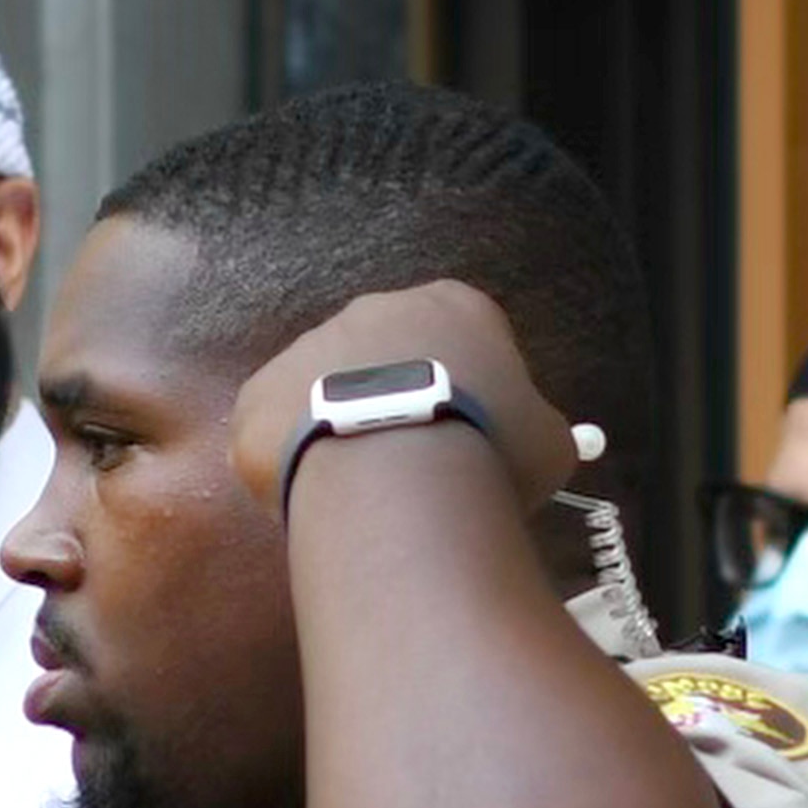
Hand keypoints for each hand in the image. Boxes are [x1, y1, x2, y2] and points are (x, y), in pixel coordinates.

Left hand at [228, 280, 583, 515]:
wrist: (397, 476)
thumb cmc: (488, 450)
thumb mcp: (548, 442)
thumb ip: (541, 430)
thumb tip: (539, 441)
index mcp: (453, 305)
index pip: (460, 341)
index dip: (465, 396)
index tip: (467, 441)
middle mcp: (375, 309)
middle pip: (386, 361)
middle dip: (394, 407)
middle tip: (410, 472)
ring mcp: (309, 346)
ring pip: (325, 394)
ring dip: (340, 433)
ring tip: (362, 494)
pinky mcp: (259, 394)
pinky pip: (275, 433)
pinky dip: (291, 466)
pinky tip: (317, 501)